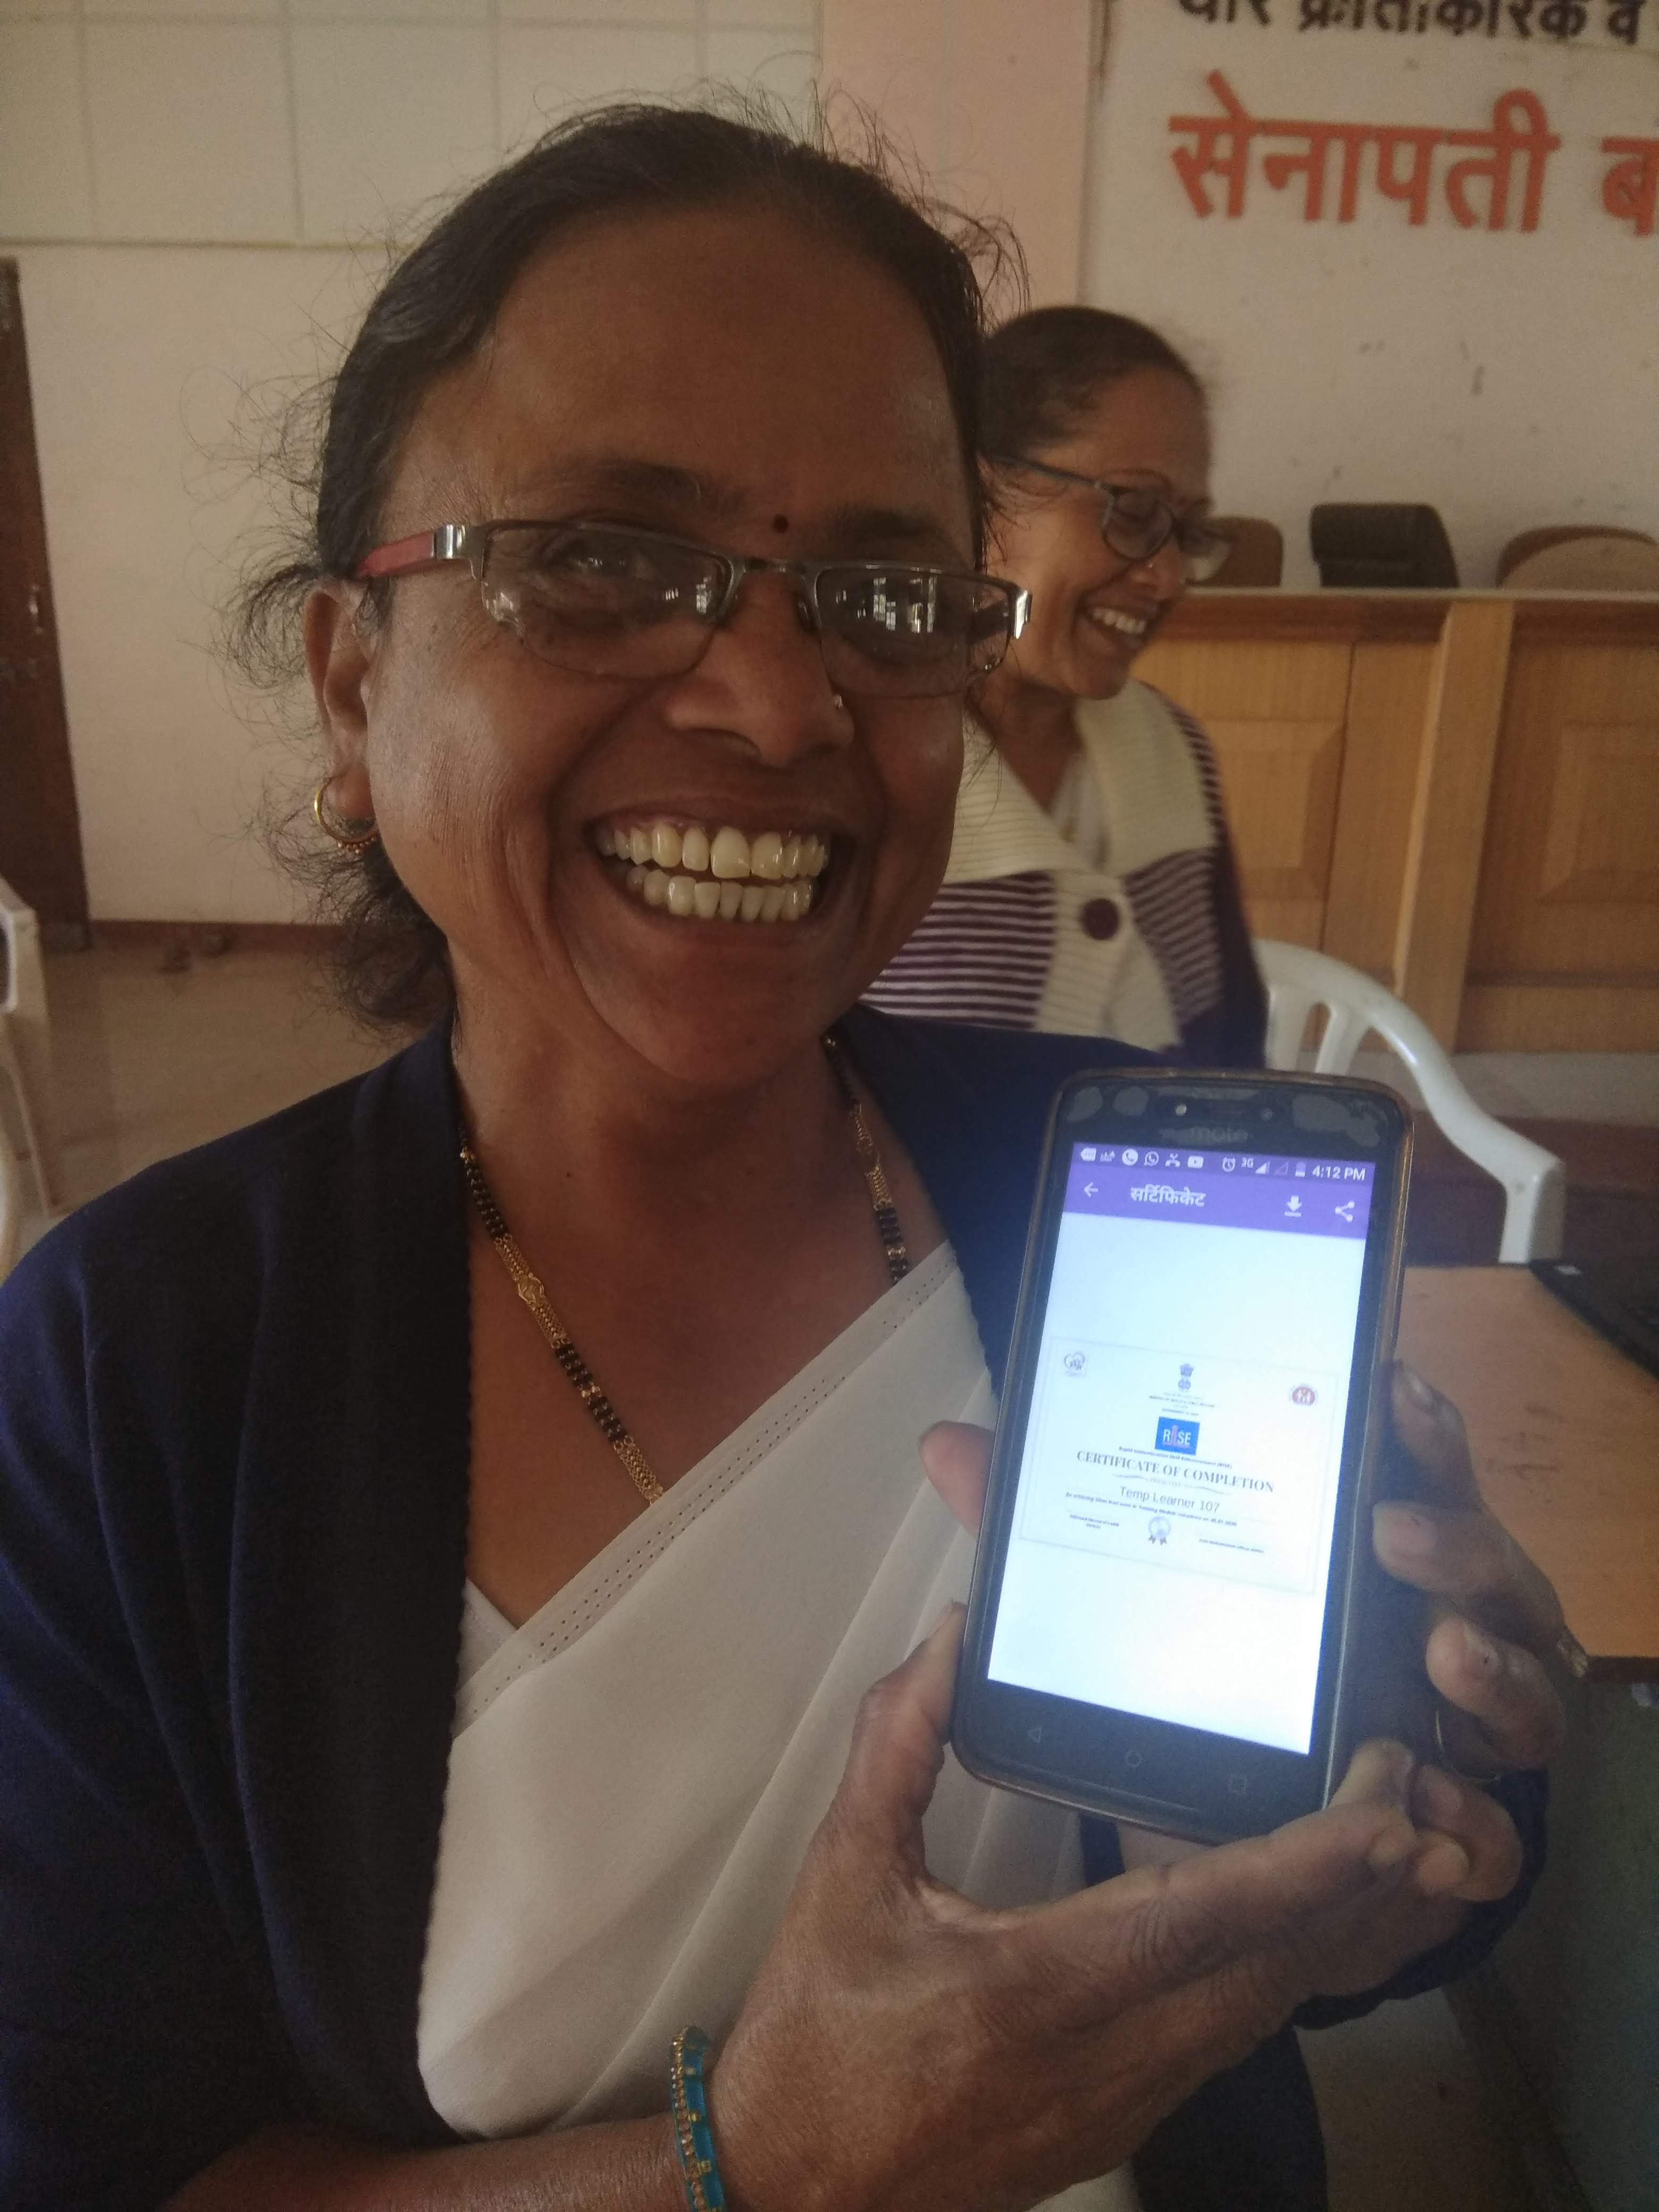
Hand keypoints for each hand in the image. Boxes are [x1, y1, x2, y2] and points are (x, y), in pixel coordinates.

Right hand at [708, 1607, 1431, 2211]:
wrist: (797, 2194)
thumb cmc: (818, 2043)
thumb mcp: (843, 1877)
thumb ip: (896, 1746)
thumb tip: (949, 1642)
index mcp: (1049, 1986)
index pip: (1210, 1915)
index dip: (1310, 1863)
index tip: (1386, 1814)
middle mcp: (1114, 2051)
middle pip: (1272, 1966)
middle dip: (1360, 1886)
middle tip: (1421, 1802)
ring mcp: (1129, 2096)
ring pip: (1265, 2007)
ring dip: (1336, 1932)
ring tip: (1395, 1855)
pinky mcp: (1122, 2116)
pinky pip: (1232, 2036)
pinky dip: (1285, 1973)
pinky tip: (1305, 1928)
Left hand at [918, 1409, 1550, 1925]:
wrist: (1302, 1830)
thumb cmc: (1243, 1676)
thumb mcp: (1157, 1592)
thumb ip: (1063, 1515)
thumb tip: (949, 1446)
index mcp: (1378, 1540)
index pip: (1413, 1466)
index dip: (1413, 1424)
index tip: (1383, 1385)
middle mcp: (1443, 1618)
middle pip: (1486, 1560)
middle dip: (1453, 1535)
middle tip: (1391, 1528)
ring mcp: (1470, 1720)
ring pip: (1519, 1680)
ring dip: (1486, 1663)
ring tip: (1438, 1653)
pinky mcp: (1471, 1826)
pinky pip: (1499, 1824)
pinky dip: (1478, 1815)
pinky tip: (1436, 1800)